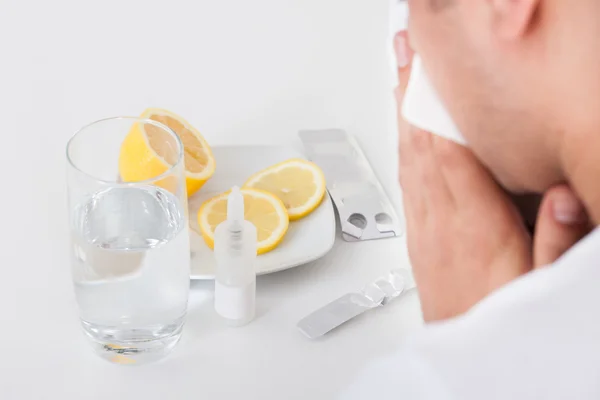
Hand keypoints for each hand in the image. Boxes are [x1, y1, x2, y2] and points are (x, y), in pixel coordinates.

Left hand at [394, 31, 590, 321]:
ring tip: (398, 77)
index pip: (445, 151)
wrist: (461, 350)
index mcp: (470, 225)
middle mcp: (438, 219)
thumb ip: (557, 240)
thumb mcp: (542, 285)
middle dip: (410, 94)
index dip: (433, 105)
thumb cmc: (497, 318)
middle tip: (403, 54)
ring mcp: (423, 224)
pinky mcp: (418, 233)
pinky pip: (407, 178)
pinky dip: (404, 145)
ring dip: (401, 113)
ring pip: (407, 156)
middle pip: (418, 143)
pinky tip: (405, 131)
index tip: (426, 71)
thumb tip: (564, 194)